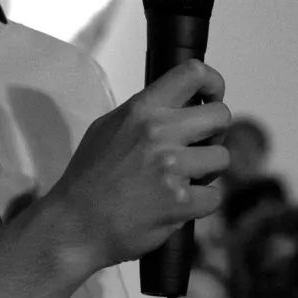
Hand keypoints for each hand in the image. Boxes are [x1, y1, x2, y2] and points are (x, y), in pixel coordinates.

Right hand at [43, 60, 231, 273]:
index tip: (212, 96)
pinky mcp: (180, 201)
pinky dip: (200, 204)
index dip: (213, 82)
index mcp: (141, 110)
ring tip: (183, 180)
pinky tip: (179, 205)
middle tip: (200, 146)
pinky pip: (214, 196)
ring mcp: (171, 167)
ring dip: (208, 171)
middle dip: (216, 132)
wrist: (75, 224)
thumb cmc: (88, 178)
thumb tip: (176, 107)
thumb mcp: (106, 128)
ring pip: (222, 157)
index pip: (192, 73)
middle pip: (221, 115)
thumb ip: (142, 114)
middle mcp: (158, 132)